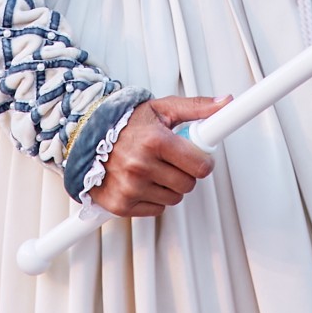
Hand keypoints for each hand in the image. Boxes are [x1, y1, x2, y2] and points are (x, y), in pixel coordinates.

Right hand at [93, 95, 223, 218]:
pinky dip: (153, 198)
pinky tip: (142, 181)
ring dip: (169, 186)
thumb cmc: (126, 123)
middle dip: (185, 172)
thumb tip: (224, 103)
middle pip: (188, 185)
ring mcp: (130, 187)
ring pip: (173, 199)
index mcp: (154, 141)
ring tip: (153, 168)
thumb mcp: (162, 109)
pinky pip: (156, 209)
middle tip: (171, 159)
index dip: (202, 161)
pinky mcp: (121, 205)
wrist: (87, 136)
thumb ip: (196, 108)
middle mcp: (140, 165)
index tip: (197, 156)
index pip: (200, 166)